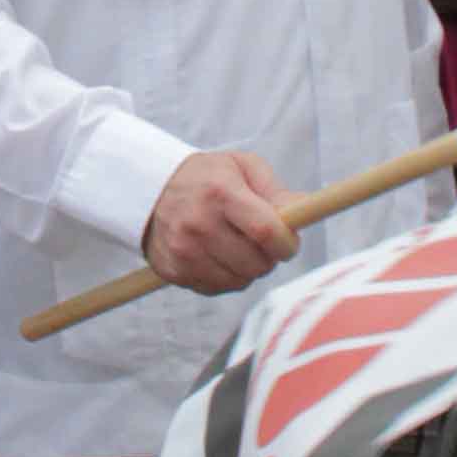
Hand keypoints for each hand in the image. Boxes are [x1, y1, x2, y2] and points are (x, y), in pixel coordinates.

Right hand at [145, 148, 298, 295]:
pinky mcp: (172, 270)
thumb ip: (276, 191)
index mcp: (220, 193)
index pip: (266, 232)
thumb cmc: (208, 177)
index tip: (289, 243)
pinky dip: (227, 278)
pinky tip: (221, 257)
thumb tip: (306, 211)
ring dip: (250, 270)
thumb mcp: (243, 168)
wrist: (151, 189)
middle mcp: (198, 223)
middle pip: (255, 262)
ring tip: (242, 248)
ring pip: (239, 280)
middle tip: (264, 244)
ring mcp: (182, 250)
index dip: (287, 244)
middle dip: (270, 257)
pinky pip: (216, 288)